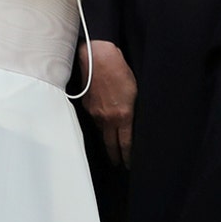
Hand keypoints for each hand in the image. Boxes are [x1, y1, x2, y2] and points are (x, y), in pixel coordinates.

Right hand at [78, 39, 135, 166]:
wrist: (97, 56)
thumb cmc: (119, 69)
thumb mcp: (134, 91)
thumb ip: (132, 110)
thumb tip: (131, 121)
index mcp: (123, 116)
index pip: (125, 144)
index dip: (127, 156)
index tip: (128, 165)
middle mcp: (107, 118)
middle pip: (110, 145)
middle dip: (115, 156)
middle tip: (119, 164)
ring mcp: (94, 113)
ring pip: (102, 132)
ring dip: (107, 139)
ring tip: (111, 147)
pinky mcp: (86, 106)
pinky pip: (94, 120)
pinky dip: (99, 124)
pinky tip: (102, 124)